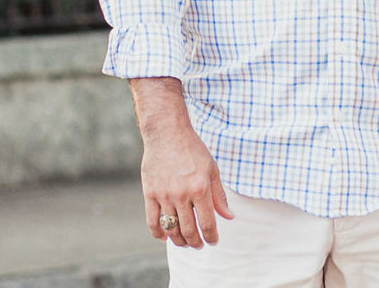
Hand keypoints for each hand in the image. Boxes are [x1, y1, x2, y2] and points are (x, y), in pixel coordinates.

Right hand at [140, 118, 234, 248]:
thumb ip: (219, 196)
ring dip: (179, 241)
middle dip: (196, 242)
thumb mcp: (212, 170)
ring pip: (171, 229)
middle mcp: (182, 195)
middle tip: (199, 244)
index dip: (211, 237)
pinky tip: (165, 236)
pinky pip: (152, 221)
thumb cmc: (193, 150)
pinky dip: (158, 233)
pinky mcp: (150, 193)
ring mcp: (164, 195)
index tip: (213, 241)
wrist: (167, 133)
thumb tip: (229, 217)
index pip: (207, 224)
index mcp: (200, 189)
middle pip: (189, 230)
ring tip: (185, 242)